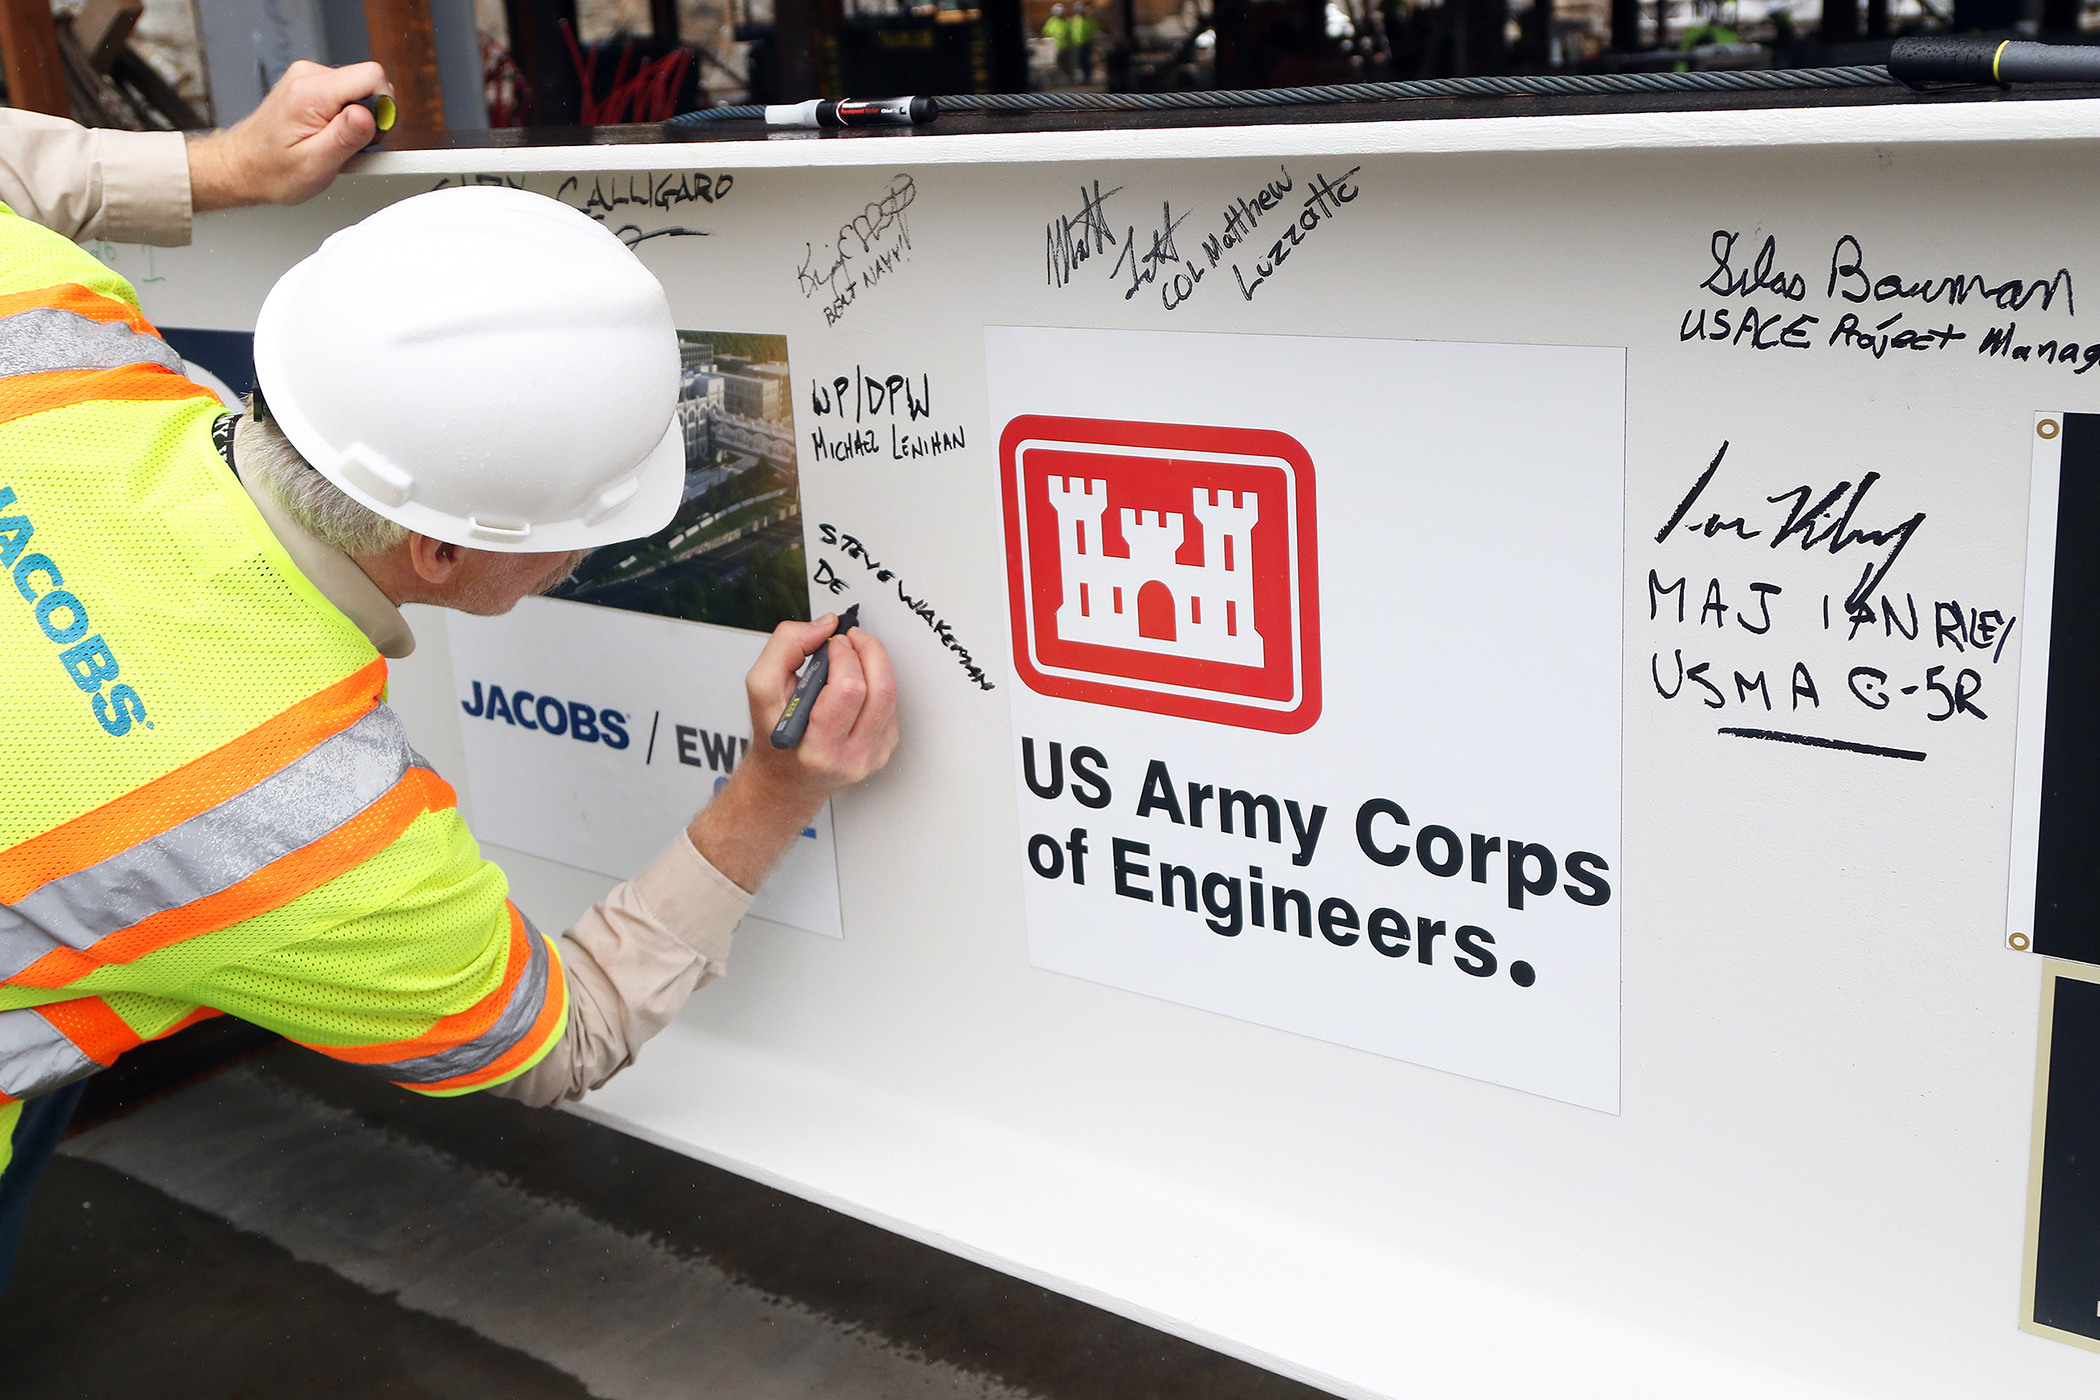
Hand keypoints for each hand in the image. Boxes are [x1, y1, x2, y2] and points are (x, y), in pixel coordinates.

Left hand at [187, 61, 392, 212]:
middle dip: (371, 116)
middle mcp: (307, 76)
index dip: (383, 107)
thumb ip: (346, 137)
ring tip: (336, 142)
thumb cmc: (273, 170)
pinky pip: (345, 93)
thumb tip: (370, 115)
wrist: (242, 166)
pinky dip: (346, 116)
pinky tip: (329, 134)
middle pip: (368, 81)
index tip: (371, 134)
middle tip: (351, 144)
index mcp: (311, 92)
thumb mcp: (315, 164)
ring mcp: (307, 77)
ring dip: (358, 119)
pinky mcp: (309, 84)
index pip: (371, 76)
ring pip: (359, 88)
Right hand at [687, 615, 900, 892]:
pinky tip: (856, 684)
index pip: (849, 690)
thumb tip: (824, 626)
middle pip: (880, 690)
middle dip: (868, 651)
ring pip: (890, 695)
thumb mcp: (761, 688)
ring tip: (855, 653)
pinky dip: (876, 684)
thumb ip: (785, 647)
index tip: (832, 642)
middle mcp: (849, 756)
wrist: (787, 780)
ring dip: (876, 663)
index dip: (845, 655)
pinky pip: (891, 706)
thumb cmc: (775, 736)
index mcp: (817, 747)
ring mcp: (871, 756)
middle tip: (851, 639)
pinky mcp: (884, 751)